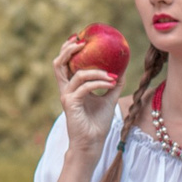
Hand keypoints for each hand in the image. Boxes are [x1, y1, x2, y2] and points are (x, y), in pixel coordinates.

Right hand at [54, 36, 121, 150]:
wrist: (92, 144)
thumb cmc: (98, 123)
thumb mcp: (108, 100)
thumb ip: (112, 85)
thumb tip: (122, 71)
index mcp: (71, 87)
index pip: (64, 64)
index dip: (68, 49)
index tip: (79, 38)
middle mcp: (66, 89)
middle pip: (59, 64)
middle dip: (69, 50)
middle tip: (83, 42)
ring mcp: (67, 96)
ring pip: (76, 74)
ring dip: (95, 70)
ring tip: (110, 73)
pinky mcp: (71, 103)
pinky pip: (85, 87)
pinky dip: (99, 82)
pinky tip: (112, 83)